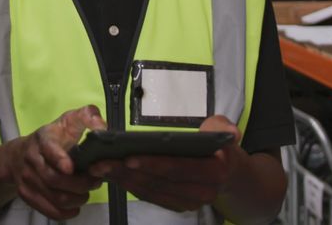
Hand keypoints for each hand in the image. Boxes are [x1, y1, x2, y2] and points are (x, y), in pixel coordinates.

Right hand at [6, 105, 107, 219]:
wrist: (18, 155)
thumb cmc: (51, 137)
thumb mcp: (68, 120)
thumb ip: (88, 116)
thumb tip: (102, 127)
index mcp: (43, 139)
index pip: (49, 149)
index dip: (59, 159)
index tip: (71, 167)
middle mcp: (31, 160)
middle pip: (54, 179)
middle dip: (80, 184)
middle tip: (95, 181)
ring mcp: (28, 180)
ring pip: (55, 197)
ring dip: (77, 198)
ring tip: (87, 192)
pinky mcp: (27, 196)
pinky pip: (49, 210)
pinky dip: (66, 212)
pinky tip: (75, 205)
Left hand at [89, 115, 242, 212]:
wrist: (227, 173)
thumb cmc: (219, 146)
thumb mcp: (224, 130)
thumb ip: (223, 127)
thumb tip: (231, 132)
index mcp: (214, 173)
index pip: (179, 169)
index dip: (153, 164)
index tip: (129, 157)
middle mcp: (202, 192)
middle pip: (159, 182)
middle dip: (128, 172)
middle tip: (102, 162)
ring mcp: (188, 202)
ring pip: (150, 191)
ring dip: (123, 180)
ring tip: (100, 167)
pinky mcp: (176, 205)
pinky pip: (149, 196)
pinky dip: (129, 186)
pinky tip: (112, 175)